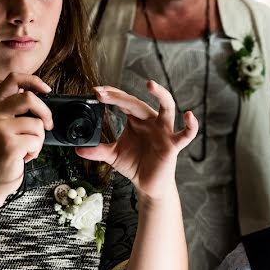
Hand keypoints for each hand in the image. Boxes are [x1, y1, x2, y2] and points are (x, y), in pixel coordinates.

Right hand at [0, 73, 52, 199]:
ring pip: (37, 124)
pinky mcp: (8, 144)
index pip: (13, 79)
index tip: (46, 90)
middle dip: (46, 113)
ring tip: (27, 147)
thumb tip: (39, 94)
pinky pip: (36, 140)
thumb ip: (16, 109)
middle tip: (48, 125)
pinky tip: (24, 156)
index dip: (33, 81)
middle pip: (29, 98)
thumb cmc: (2, 152)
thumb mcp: (4, 124)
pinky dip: (36, 151)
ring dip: (39, 139)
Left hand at [77, 80, 197, 199]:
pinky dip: (191, 125)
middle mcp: (151, 121)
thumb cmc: (135, 165)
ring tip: (151, 84)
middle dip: (120, 96)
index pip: (124, 102)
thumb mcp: (113, 155)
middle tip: (104, 93)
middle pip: (137, 103)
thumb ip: (96, 150)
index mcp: (137, 119)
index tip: (96, 92)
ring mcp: (163, 131)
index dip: (111, 95)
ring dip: (161, 94)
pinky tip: (189, 116)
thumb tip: (78, 149)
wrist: (148, 185)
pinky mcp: (173, 145)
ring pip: (167, 107)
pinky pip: (186, 134)